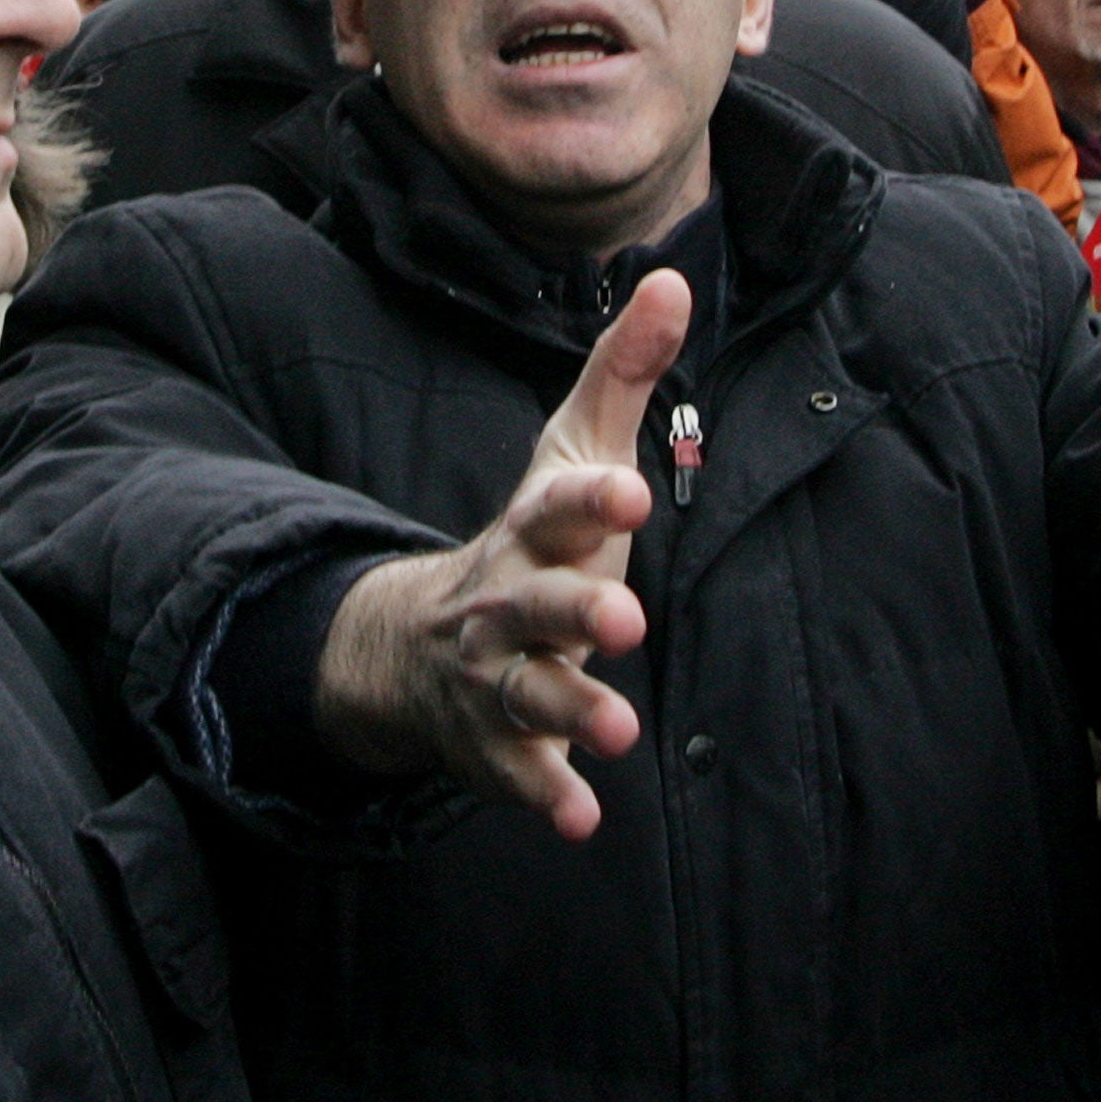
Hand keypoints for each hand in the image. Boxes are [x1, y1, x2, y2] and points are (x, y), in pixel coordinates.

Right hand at [314, 269, 690, 839]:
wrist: (423, 644)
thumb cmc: (534, 540)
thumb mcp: (572, 453)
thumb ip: (625, 375)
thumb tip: (677, 282)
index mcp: (534, 529)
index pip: (559, 506)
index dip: (592, 500)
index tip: (634, 494)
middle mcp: (507, 598)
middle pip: (537, 603)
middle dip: (577, 611)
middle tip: (628, 621)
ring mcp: (495, 673)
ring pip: (527, 691)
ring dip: (570, 710)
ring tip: (619, 730)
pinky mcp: (495, 741)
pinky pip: (516, 772)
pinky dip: (545, 795)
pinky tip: (582, 819)